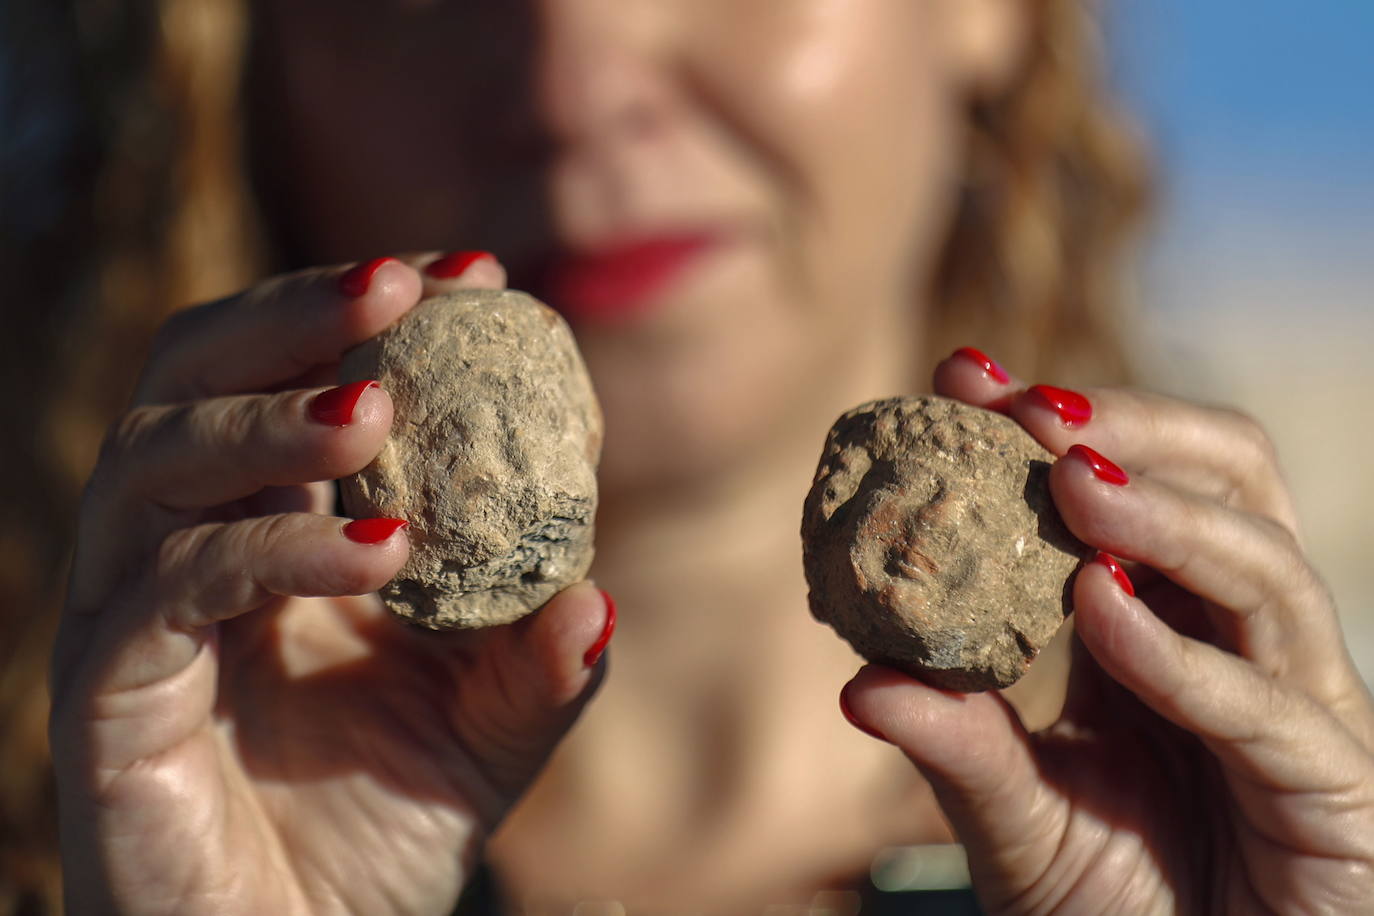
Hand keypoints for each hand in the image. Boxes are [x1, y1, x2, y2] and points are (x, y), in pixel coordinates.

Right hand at [50, 253, 615, 914]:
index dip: (364, 316)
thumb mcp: (486, 733)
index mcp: (268, 532)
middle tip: (400, 284)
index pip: (285, 377)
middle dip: (290, 315)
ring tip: (376, 411)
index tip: (475, 276)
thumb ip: (538, 664)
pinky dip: (270, 552)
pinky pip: (165, 590)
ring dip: (268, 421)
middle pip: (189, 378)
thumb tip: (598, 596)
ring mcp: (130, 618)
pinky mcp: (104, 695)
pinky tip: (376, 552)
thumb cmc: (381, 836)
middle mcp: (183, 553)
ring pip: (152, 463)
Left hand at [840, 348, 1373, 913]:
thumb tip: (856, 684)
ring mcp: (1302, 707)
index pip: (1132, 487)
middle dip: (1136, 429)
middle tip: (1032, 409)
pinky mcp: (1339, 786)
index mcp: (1164, 628)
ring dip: (1166, 515)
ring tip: (1069, 483)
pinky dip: (1180, 655)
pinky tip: (1101, 614)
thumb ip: (957, 747)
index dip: (1058, 424)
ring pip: (1269, 568)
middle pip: (1234, 481)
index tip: (959, 375)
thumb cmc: (1118, 911)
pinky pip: (1270, 704)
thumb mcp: (1015, 820)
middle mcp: (1240, 644)